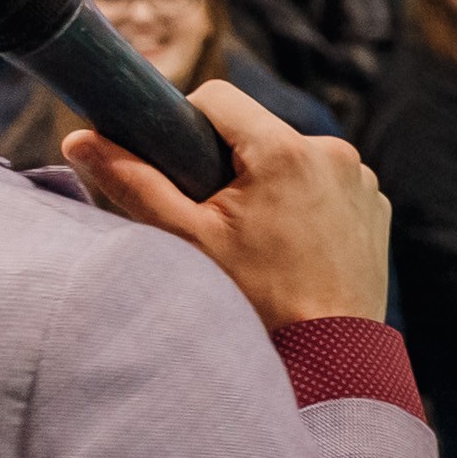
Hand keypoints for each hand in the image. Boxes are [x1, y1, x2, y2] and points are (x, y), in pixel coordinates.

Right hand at [66, 80, 391, 330]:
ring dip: (271, 184)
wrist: (330, 359)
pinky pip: (328, 185)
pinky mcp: (375, 206)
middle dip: (230, 163)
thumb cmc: (255, 301)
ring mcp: (361, 180)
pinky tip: (295, 248)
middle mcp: (333, 152)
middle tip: (216, 217)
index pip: (217, 98)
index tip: (180, 165)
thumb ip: (133, 182)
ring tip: (259, 239)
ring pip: (294, 159)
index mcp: (284, 149)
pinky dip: (308, 204)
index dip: (187, 123)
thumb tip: (80, 139)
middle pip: (258, 132)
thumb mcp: (185, 240)